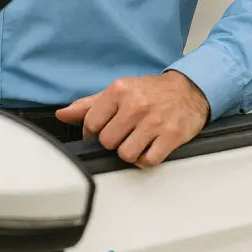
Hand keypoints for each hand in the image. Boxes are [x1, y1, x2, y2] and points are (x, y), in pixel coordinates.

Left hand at [55, 71, 209, 167]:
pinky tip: (150, 147)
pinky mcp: (171, 136)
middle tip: (124, 133)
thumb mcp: (118, 91)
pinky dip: (146, 159)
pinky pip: (148, 161)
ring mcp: (154, 121)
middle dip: (113, 142)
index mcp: (119, 91)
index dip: (93, 132)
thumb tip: (63, 114)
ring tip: (137, 140)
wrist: (189, 90)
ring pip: (125, 154)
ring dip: (129, 152)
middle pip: (107, 141)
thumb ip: (89, 105)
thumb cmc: (150, 92)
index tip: (102, 130)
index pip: (91, 123)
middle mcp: (136, 105)